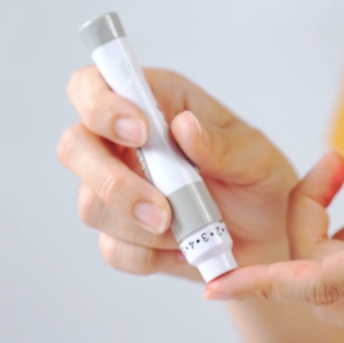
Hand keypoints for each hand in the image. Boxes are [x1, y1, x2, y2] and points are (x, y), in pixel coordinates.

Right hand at [58, 67, 296, 280]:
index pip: (92, 86)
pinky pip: (114, 249)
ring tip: (190, 228)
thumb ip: (221, 144)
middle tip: (161, 208)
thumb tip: (184, 127)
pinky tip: (184, 248)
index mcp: (151, 104)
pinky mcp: (122, 235)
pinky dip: (152, 255)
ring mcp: (117, 191)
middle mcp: (123, 145)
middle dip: (112, 181)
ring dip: (140, 225)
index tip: (139, 132)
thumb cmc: (257, 182)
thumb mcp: (255, 156)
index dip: (100, 104)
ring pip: (91, 205)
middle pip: (74, 148)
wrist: (269, 237)